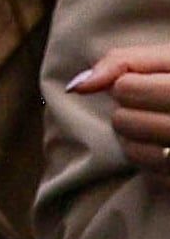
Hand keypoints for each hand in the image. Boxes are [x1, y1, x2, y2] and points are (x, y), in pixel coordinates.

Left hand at [68, 44, 169, 174]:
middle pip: (125, 121)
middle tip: (153, 108)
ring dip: (134, 138)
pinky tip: (167, 149)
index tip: (149, 85)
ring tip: (156, 127)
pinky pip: (153, 177)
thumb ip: (125, 62)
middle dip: (128, 112)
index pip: (126, 89)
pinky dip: (151, 162)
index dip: (128, 84)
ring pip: (133, 152)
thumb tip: (77, 86)